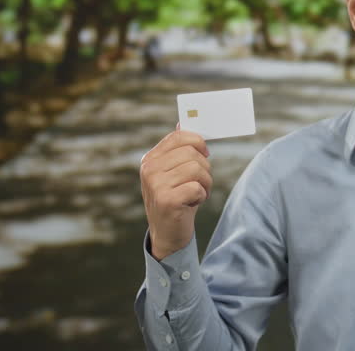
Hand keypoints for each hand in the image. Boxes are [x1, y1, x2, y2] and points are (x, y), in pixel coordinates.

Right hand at [139, 126, 211, 259]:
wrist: (168, 233)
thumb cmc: (177, 199)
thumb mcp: (175, 171)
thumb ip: (178, 149)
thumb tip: (183, 120)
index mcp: (151, 159)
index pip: (179, 136)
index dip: (198, 142)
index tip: (204, 154)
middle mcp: (149, 169)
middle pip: (193, 153)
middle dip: (205, 169)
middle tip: (199, 183)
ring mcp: (156, 185)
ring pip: (198, 169)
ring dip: (205, 183)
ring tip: (196, 194)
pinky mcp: (166, 200)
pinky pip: (197, 187)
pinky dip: (202, 196)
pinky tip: (192, 204)